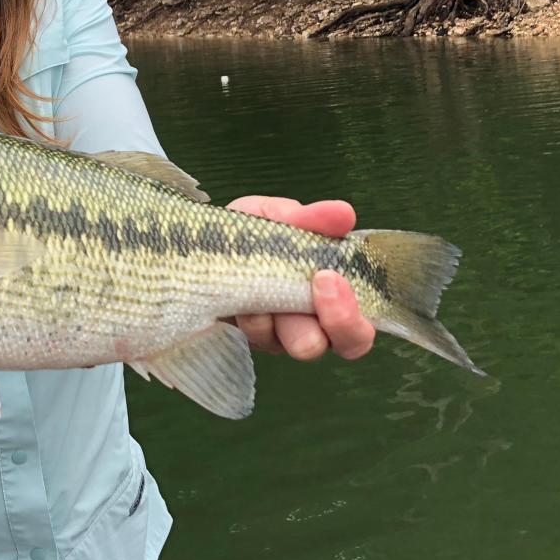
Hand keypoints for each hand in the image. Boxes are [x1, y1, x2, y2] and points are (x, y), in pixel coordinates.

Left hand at [226, 196, 375, 362]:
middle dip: (331, 319)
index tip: (331, 277)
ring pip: (296, 345)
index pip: (360, 329)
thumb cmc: (250, 234)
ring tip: (259, 286)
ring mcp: (279, 337)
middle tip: (315, 283)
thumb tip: (344, 214)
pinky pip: (256, 337)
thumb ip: (311, 219)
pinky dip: (250, 313)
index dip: (353, 316)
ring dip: (282, 315)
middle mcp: (312, 326)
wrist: (199, 244)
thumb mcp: (276, 216)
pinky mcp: (247, 339)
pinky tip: (238, 294)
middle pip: (343, 346)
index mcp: (332, 298)